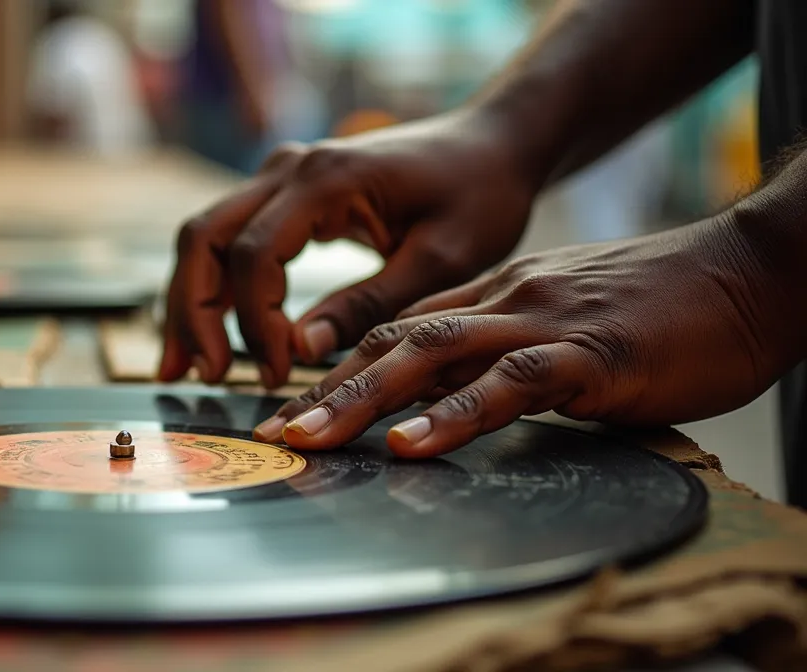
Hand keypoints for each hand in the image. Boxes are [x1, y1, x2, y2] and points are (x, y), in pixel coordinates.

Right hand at [158, 110, 538, 389]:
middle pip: (205, 238)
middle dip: (194, 313)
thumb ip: (369, 304)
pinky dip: (210, 288)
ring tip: (182, 369)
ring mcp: (279, 175)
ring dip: (188, 303)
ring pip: (203, 236)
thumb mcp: (440, 261)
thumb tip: (300, 349)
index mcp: (326, 178)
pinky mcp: (283, 194)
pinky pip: (227, 239)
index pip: (254, 254)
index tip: (279, 374)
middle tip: (207, 376)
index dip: (256, 323)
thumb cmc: (479, 198)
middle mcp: (289, 167)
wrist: (491, 147)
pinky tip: (207, 338)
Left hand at [258, 217, 798, 457]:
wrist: (751, 272)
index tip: (295, 404)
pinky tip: (411, 442)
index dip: (341, 366)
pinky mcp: (588, 352)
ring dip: (363, 399)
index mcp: (498, 294)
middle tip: (276, 431)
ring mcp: (542, 321)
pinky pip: (508, 384)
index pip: (401, 328)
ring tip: (311, 437)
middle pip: (395, 341)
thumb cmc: (665, 306)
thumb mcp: (569, 325)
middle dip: (328, 387)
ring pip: (432, 356)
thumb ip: (516, 353)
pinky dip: (454, 414)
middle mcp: (505, 300)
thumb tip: (472, 395)